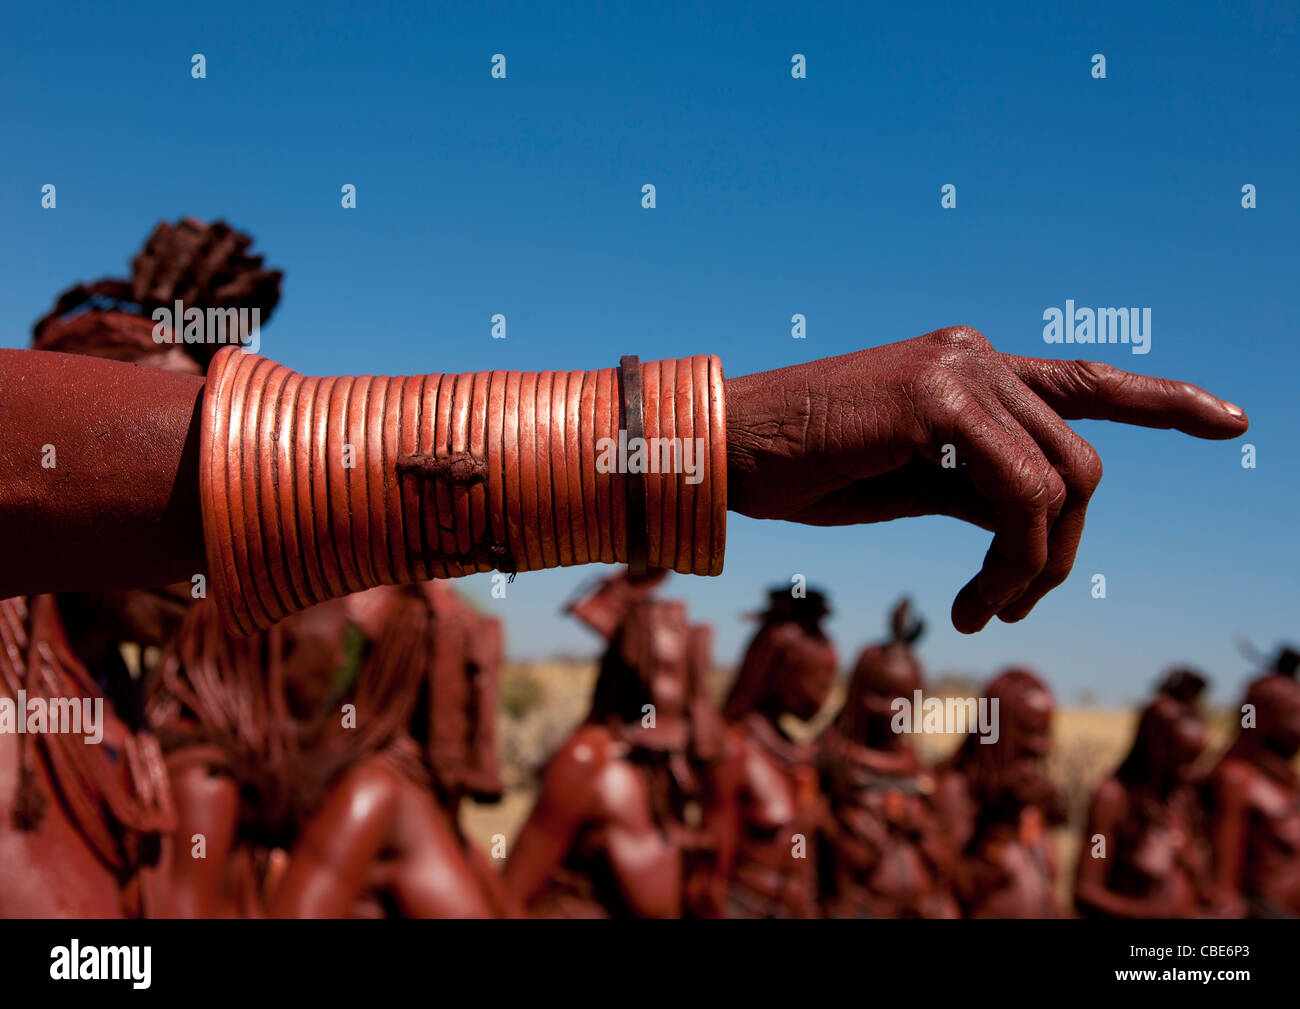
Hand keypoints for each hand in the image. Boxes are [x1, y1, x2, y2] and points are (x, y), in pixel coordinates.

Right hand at [724, 327, 1247, 632]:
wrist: (725, 450)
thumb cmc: (807, 471)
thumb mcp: (913, 484)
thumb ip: (980, 490)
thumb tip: (1036, 532)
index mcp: (970, 369)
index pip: (1085, 382)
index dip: (1165, 400)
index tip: (1231, 422)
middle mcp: (975, 357)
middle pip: (1082, 463)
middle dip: (1065, 551)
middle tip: (1011, 606)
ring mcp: (960, 370)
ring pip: (1062, 483)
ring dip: (1036, 568)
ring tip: (982, 609)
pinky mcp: (938, 398)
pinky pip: (1020, 496)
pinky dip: (1013, 563)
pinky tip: (969, 601)